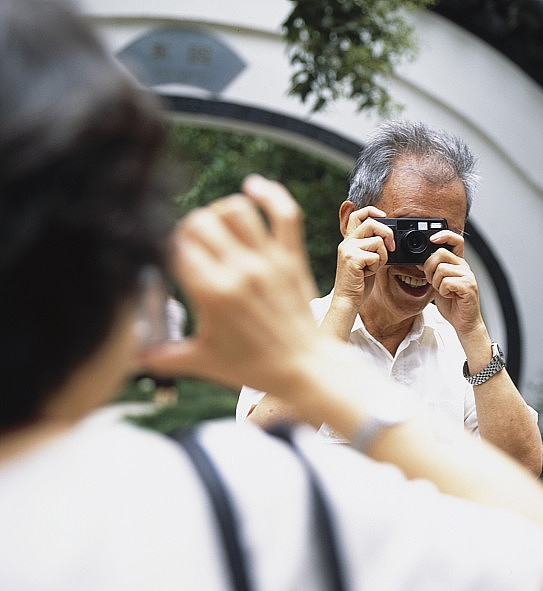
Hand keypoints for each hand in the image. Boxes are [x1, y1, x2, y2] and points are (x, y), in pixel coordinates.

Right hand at [139, 175, 321, 394]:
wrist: (304, 368)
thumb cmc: (255, 367)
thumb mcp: (204, 362)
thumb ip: (165, 356)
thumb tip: (132, 357)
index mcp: (212, 294)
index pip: (176, 248)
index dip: (167, 248)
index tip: (170, 259)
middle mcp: (240, 271)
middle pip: (201, 223)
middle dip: (189, 229)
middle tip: (192, 245)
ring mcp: (269, 261)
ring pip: (238, 210)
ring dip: (221, 210)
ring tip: (217, 225)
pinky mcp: (292, 258)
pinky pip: (285, 213)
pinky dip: (270, 193)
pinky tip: (254, 187)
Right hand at [332, 203, 394, 309]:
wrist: (347, 300)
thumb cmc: (358, 283)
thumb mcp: (366, 260)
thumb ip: (372, 247)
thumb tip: (389, 238)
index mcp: (350, 241)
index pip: (358, 214)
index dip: (372, 210)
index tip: (384, 216)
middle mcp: (347, 242)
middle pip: (372, 223)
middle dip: (387, 233)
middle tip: (391, 247)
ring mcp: (348, 250)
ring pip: (377, 242)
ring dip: (382, 257)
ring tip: (372, 268)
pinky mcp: (352, 259)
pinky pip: (375, 256)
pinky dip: (377, 266)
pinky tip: (367, 274)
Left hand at [423, 230, 484, 337]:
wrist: (464, 322)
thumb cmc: (453, 304)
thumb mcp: (438, 284)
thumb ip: (433, 271)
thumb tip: (420, 261)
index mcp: (458, 263)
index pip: (455, 240)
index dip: (444, 235)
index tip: (432, 238)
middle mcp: (464, 267)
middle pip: (441, 253)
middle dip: (429, 268)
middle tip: (432, 280)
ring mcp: (467, 276)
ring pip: (441, 269)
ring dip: (436, 283)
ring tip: (444, 291)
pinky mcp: (468, 287)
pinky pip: (446, 282)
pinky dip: (443, 291)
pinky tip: (450, 296)